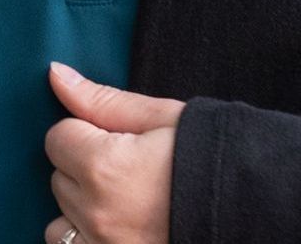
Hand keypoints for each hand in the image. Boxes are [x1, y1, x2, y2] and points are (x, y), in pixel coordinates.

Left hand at [42, 60, 185, 243]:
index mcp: (102, 167)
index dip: (87, 132)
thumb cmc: (203, 154)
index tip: (118, 138)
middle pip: (59, 177)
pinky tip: (117, 225)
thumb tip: (55, 74)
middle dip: (84, 167)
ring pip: (61, 221)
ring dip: (82, 209)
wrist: (245, 204)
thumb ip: (99, 100)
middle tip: (128, 167)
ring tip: (122, 200)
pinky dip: (87, 237)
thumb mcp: (157, 116)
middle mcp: (95, 214)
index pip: (58, 137)